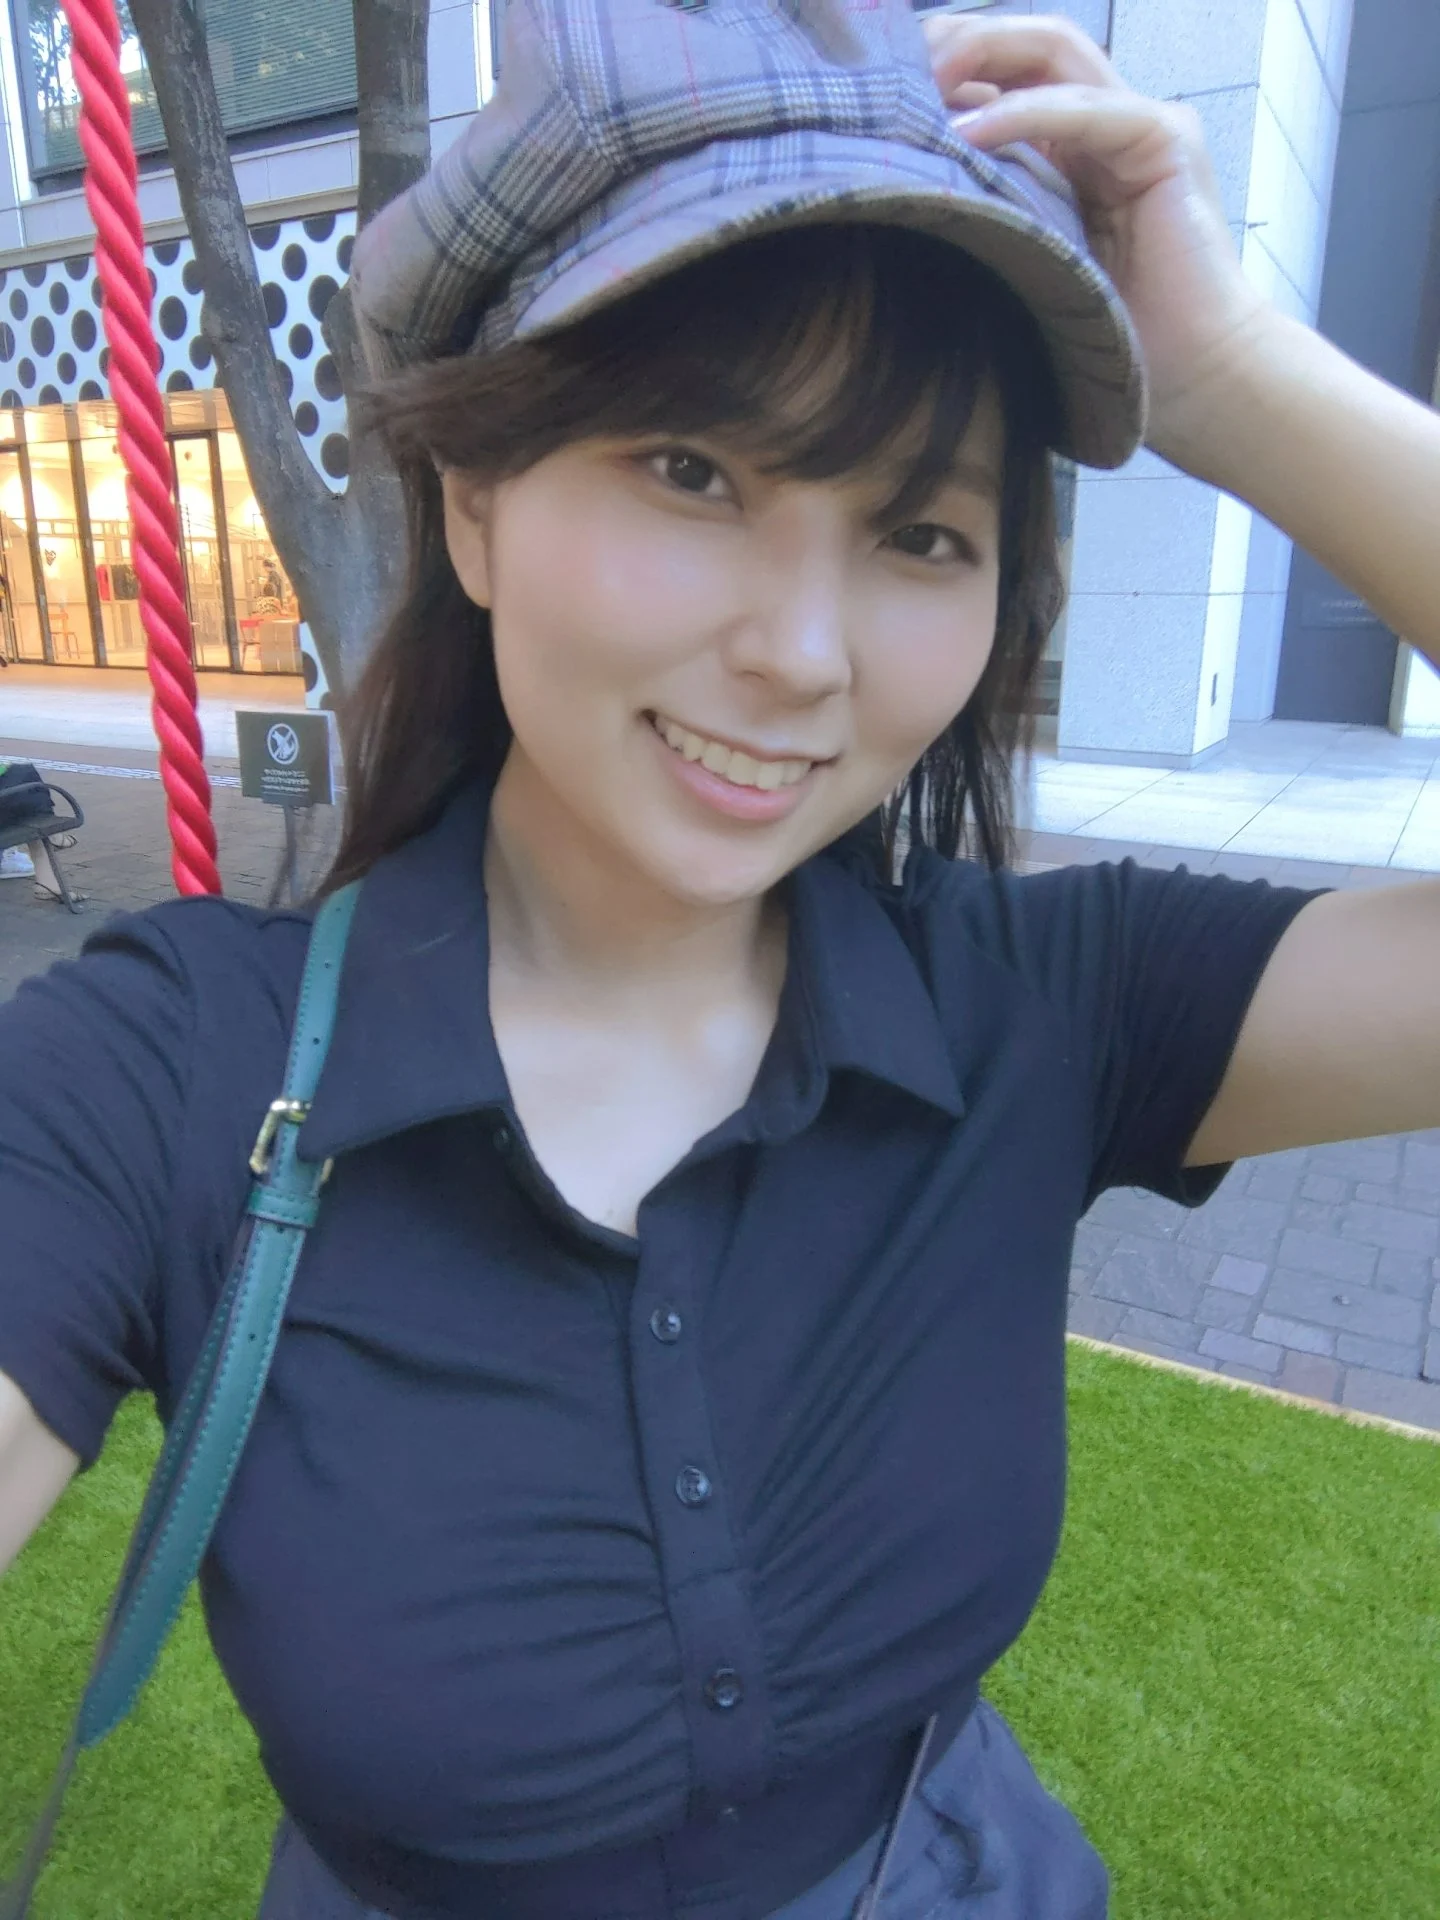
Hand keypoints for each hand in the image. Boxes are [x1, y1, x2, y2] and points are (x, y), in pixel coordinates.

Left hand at [924, 12, 1273, 464]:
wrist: (1190, 382)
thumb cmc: (1105, 345)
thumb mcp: (1016, 269)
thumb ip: (978, 220)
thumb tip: (892, 206)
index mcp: (1070, 150)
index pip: (1004, 72)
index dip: (943, 66)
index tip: (872, 88)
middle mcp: (1105, 124)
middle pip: (1025, 45)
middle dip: (956, 42)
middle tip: (888, 65)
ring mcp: (1139, 126)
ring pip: (1056, 50)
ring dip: (982, 54)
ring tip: (918, 80)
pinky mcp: (1164, 144)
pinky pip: (1086, 109)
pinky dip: (1023, 113)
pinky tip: (965, 133)